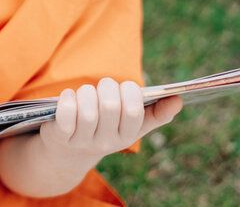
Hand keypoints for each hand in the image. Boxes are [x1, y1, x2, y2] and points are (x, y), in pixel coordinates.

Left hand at [37, 78, 181, 161]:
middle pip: (110, 106)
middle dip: (107, 87)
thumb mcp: (130, 124)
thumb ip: (156, 113)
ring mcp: (82, 141)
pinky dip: (67, 99)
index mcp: (126, 136)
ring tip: (86, 93)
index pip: (135, 111)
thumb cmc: (104, 127)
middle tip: (103, 87)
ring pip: (88, 109)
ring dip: (86, 92)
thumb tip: (178, 99)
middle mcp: (106, 142)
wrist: (68, 153)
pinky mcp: (60, 136)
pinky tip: (68, 97)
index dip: (130, 91)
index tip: (126, 87)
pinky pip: (66, 114)